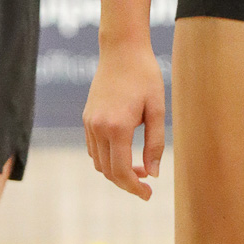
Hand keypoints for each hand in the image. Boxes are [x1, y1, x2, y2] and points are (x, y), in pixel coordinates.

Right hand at [84, 37, 166, 200]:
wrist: (122, 49)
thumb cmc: (144, 75)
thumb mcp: (157, 108)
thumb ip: (155, 143)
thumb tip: (154, 174)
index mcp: (116, 127)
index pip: (121, 171)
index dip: (134, 188)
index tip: (149, 194)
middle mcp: (98, 127)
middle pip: (108, 171)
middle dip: (127, 182)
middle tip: (148, 182)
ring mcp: (89, 122)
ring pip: (98, 162)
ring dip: (116, 170)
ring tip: (140, 166)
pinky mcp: (87, 117)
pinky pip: (94, 148)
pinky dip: (107, 157)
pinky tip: (125, 150)